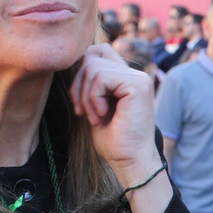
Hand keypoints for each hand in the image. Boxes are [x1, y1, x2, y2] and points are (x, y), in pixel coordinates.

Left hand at [69, 43, 160, 185]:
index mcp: (127, 77)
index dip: (81, 69)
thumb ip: (91, 83)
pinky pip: (101, 77)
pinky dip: (93, 98)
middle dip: (78, 83)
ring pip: (93, 66)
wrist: (130, 160)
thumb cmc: (113, 140)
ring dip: (85, 95)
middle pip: (92, 55)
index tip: (79, 99)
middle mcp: (136, 74)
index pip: (98, 51)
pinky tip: (101, 115)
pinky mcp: (137, 85)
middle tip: (81, 110)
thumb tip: (73, 60)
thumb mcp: (96, 105)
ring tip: (93, 116)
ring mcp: (139, 78)